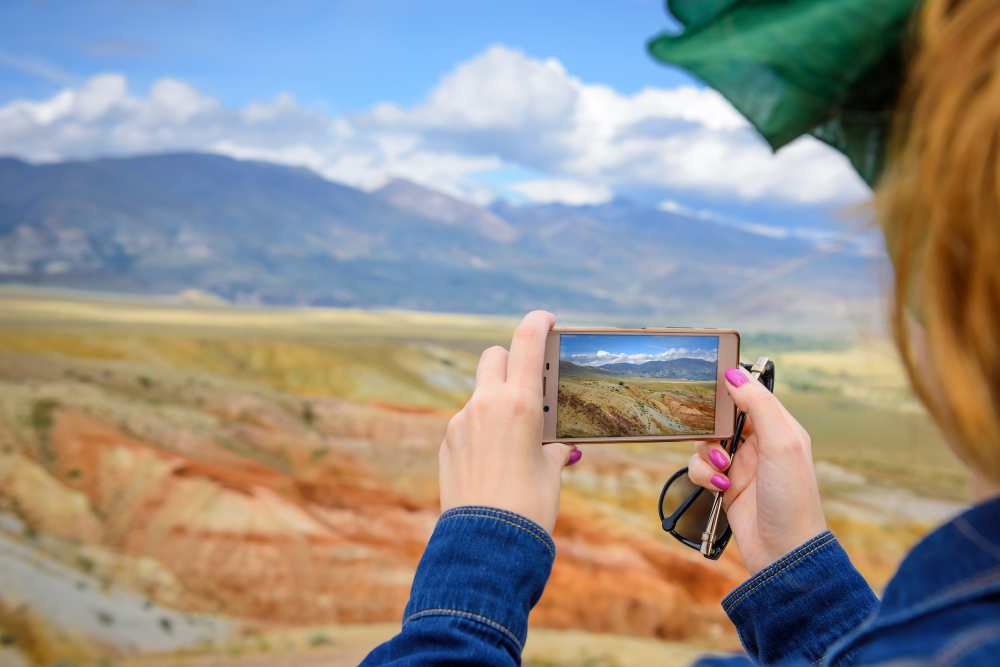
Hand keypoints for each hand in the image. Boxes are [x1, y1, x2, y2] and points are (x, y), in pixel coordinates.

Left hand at [439, 311, 579, 533]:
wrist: (486, 544)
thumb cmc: (529, 507)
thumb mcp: (552, 472)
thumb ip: (553, 449)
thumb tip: (557, 449)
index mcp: (518, 403)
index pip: (526, 341)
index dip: (537, 322)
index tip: (546, 318)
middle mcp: (485, 405)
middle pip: (493, 357)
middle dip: (510, 361)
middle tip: (528, 380)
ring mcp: (460, 423)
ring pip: (478, 393)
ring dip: (495, 401)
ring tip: (516, 435)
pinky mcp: (446, 444)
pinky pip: (466, 423)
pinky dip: (481, 430)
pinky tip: (494, 459)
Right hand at [687, 367, 826, 575]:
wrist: (783, 553)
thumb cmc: (792, 499)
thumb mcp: (782, 445)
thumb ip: (759, 406)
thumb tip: (735, 373)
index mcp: (779, 427)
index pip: (750, 394)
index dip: (730, 388)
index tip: (710, 383)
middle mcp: (759, 443)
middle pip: (721, 417)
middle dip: (711, 426)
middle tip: (714, 435)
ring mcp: (740, 465)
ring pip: (705, 442)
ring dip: (707, 454)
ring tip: (723, 469)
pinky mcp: (724, 486)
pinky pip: (699, 468)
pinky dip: (703, 475)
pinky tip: (720, 488)